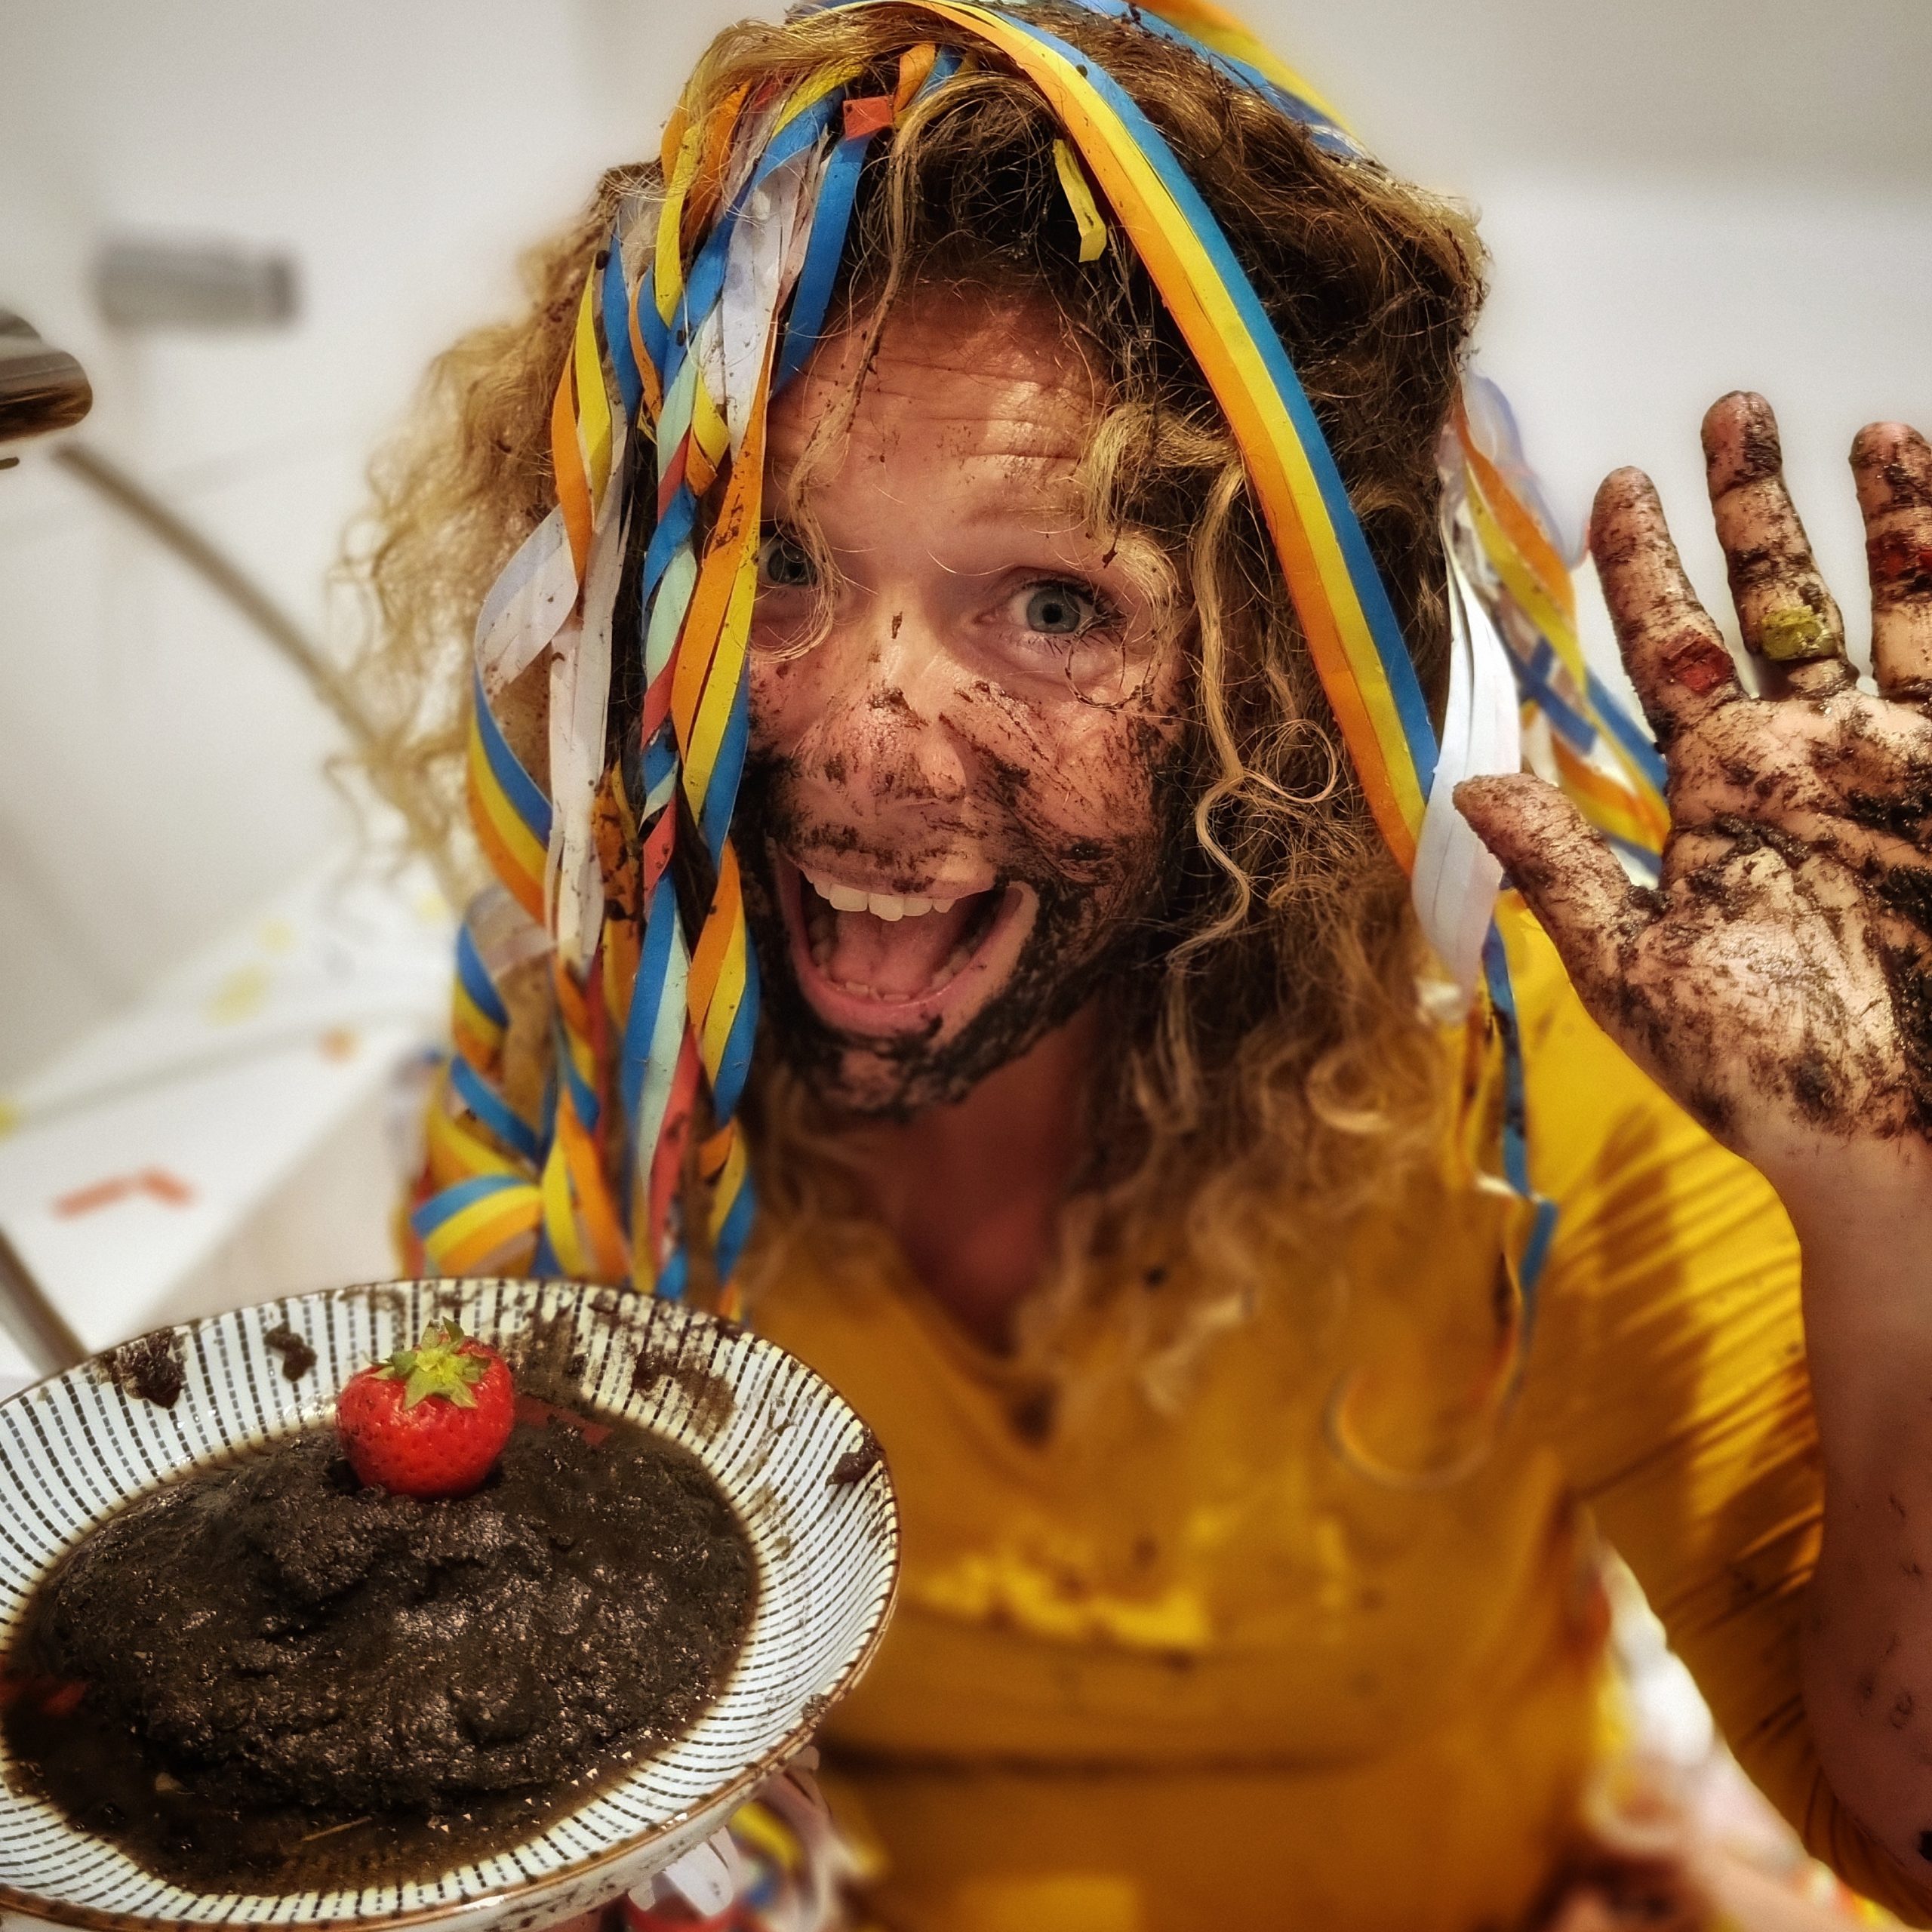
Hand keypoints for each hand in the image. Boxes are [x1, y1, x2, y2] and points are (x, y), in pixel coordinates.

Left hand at [1458, 393, 1931, 1214]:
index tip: (1609, 486)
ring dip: (1866, 520)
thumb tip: (1463, 786)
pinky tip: (1928, 482)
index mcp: (1713, 792)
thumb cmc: (1769, 1074)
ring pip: (1876, 608)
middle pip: (1766, 604)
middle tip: (1723, 409)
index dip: (1639, 568)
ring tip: (1849, 426)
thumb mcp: (1639, 972)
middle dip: (1746, 512)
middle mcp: (1800, 756)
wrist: (1908, 1137)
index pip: (1663, 652)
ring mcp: (1891, 757)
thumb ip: (1565, 873)